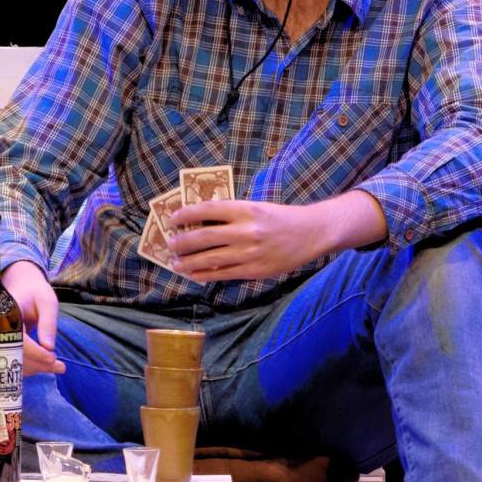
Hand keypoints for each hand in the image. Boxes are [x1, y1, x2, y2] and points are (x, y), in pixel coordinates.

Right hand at [1, 261, 65, 375]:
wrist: (22, 287)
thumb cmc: (36, 292)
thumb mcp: (47, 302)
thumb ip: (48, 322)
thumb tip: (49, 347)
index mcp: (6, 314)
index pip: (17, 340)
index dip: (35, 352)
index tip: (52, 358)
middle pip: (14, 355)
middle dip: (38, 363)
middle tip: (60, 366)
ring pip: (14, 362)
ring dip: (36, 368)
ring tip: (59, 367)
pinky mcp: (3, 345)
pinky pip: (14, 361)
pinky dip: (31, 367)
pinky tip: (48, 366)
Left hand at [167, 199, 325, 281]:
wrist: (311, 233)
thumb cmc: (279, 217)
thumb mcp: (256, 207)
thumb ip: (231, 214)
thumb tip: (199, 223)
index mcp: (246, 209)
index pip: (208, 210)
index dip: (187, 214)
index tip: (173, 218)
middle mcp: (246, 230)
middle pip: (204, 237)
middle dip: (183, 242)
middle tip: (170, 244)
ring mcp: (250, 252)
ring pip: (211, 259)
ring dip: (189, 262)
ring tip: (176, 263)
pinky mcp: (255, 270)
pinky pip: (224, 273)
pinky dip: (206, 274)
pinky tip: (194, 274)